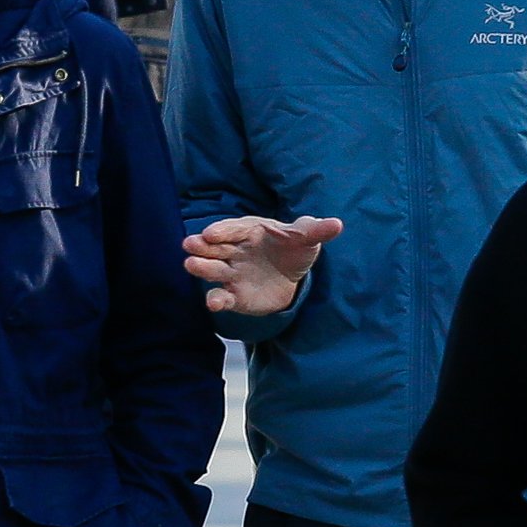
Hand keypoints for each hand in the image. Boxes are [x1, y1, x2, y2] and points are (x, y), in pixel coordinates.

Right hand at [181, 214, 342, 315]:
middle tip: (189, 245)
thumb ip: (317, 231)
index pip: (234, 228)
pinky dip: (216, 300)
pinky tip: (214, 303)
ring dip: (202, 268)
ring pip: (213, 269)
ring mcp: (232, 272)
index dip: (222, 230)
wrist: (293, 277)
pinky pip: (222, 297)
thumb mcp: (308, 238)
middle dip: (202, 246)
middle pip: (215, 247)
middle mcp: (236, 250)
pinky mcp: (234, 294)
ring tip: (191, 265)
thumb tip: (337, 224)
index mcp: (251, 231)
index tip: (210, 233)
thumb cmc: (295, 249)